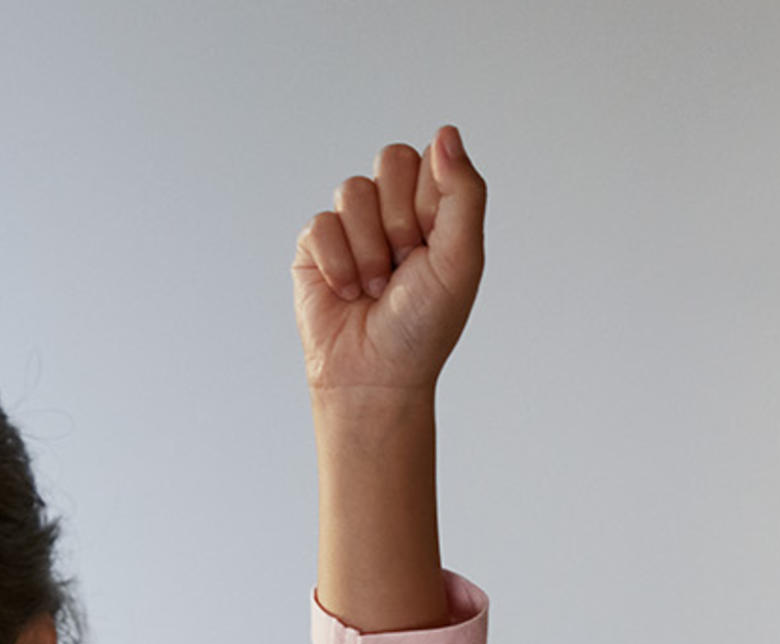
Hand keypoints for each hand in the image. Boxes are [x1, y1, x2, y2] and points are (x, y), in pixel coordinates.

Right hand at [293, 127, 484, 402]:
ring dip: (370, 250)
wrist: (376, 375)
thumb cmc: (424, 325)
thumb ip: (463, 192)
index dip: (431, 199)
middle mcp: (394, 208)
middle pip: (390, 158)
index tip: (434, 243)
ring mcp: (353, 223)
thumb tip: (446, 131)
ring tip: (378, 288)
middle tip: (406, 265)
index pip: (431, 157)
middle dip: (401, 219)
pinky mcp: (316, 243)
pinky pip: (322, 223)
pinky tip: (348, 292)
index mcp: (436, 208)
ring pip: (353, 190)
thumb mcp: (461, 257)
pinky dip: (340, 264)